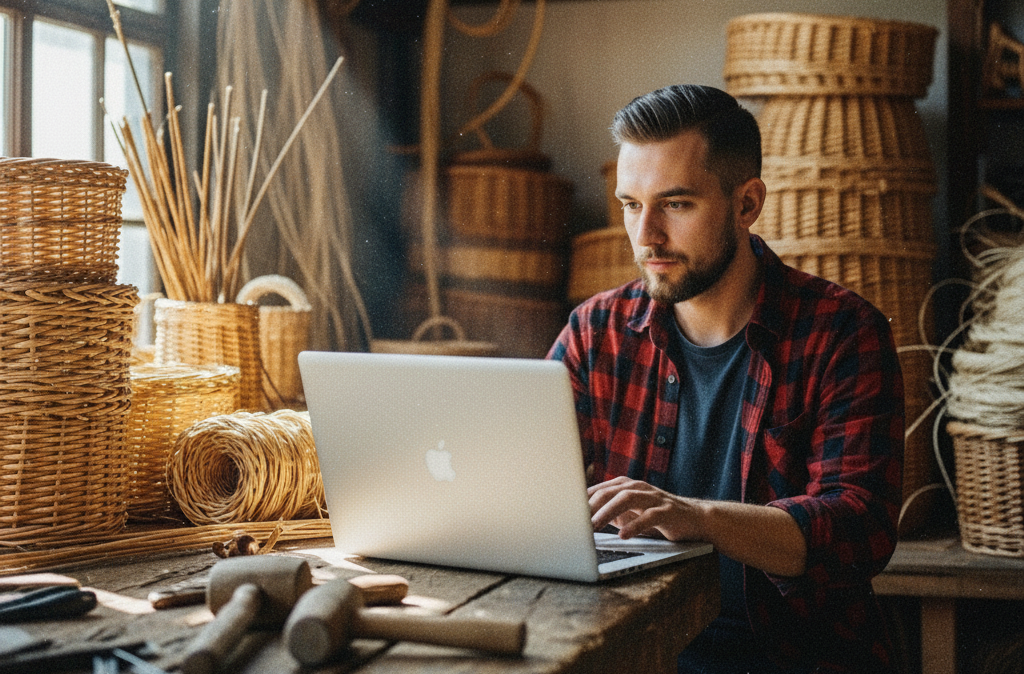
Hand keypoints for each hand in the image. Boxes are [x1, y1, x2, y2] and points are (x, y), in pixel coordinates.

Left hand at [589, 476, 808, 575]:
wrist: (698, 520)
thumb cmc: (659, 517)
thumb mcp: (630, 513)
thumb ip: (610, 511)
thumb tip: (583, 517)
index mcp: (628, 486)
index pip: (600, 489)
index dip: (582, 499)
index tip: (565, 511)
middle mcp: (640, 488)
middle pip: (610, 490)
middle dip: (591, 505)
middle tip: (576, 520)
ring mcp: (655, 498)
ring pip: (628, 498)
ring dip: (607, 511)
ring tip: (592, 526)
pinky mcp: (669, 511)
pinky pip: (650, 516)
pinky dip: (635, 525)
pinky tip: (623, 535)